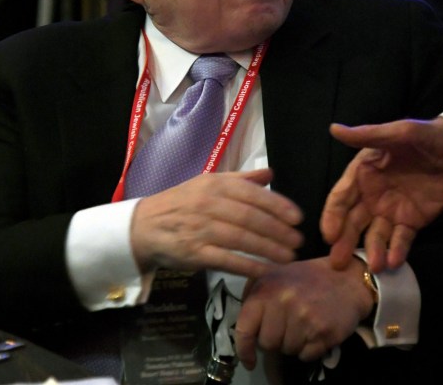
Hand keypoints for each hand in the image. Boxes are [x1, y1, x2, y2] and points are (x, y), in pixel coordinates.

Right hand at [130, 168, 302, 277]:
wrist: (144, 225)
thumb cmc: (182, 203)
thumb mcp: (208, 183)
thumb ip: (241, 180)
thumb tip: (270, 173)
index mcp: (215, 185)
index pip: (253, 194)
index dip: (278, 206)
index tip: (297, 218)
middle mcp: (208, 204)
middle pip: (250, 218)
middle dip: (278, 231)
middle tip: (298, 241)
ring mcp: (200, 229)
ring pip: (241, 239)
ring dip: (268, 249)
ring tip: (289, 256)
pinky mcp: (194, 253)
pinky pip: (226, 260)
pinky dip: (247, 266)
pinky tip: (265, 270)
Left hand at [234, 257, 371, 369]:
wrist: (349, 279)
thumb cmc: (309, 278)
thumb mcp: (277, 274)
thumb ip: (255, 293)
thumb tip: (241, 324)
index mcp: (267, 288)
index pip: (244, 328)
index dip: (244, 348)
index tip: (248, 359)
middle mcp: (283, 302)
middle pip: (267, 344)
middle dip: (277, 339)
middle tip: (290, 324)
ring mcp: (304, 318)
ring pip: (287, 350)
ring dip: (294, 343)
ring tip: (306, 323)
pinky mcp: (322, 332)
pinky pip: (305, 356)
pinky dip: (310, 349)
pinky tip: (316, 330)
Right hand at [320, 118, 442, 272]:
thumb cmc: (428, 135)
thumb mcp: (398, 132)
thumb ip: (367, 135)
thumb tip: (334, 129)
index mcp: (364, 172)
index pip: (342, 197)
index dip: (333, 216)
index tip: (329, 235)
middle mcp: (372, 194)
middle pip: (353, 221)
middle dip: (344, 241)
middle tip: (338, 262)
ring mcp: (391, 210)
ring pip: (375, 234)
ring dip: (372, 250)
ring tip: (375, 266)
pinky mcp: (412, 221)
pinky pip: (401, 239)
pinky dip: (397, 251)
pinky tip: (394, 262)